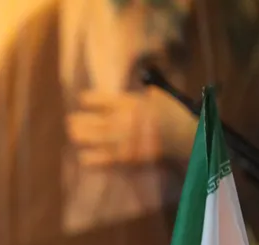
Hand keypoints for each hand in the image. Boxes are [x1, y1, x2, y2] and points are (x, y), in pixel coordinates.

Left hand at [65, 89, 191, 166]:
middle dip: (81, 120)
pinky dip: (93, 159)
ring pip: (97, 138)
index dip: (90, 99)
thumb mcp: (161, 95)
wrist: (188, 137)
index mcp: (132, 103)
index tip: (82, 99)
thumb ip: (147, 85)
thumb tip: (141, 71)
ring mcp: (126, 139)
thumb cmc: (175, 114)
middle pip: (95, 120)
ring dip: (83, 136)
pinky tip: (83, 157)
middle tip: (70, 121)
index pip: (103, 99)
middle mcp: (126, 120)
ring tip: (73, 134)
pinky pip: (106, 158)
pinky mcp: (129, 157)